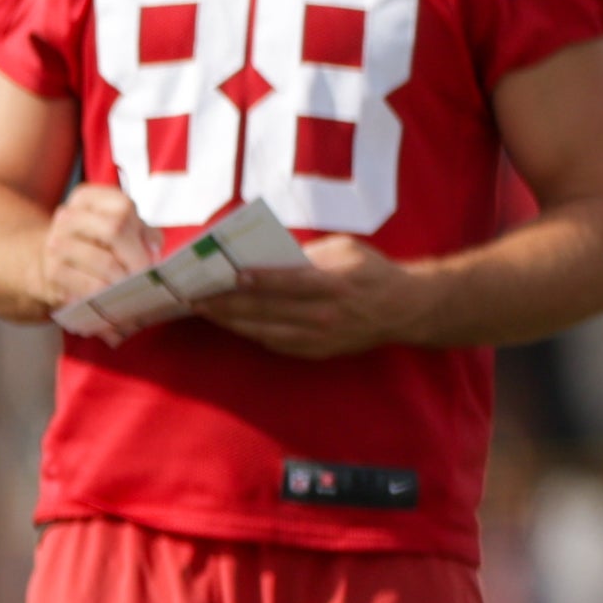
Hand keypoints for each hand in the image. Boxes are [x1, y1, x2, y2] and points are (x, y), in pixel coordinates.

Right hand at [34, 183, 158, 325]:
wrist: (47, 262)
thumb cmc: (93, 245)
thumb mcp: (119, 229)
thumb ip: (143, 235)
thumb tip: (153, 253)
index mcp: (87, 198)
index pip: (124, 208)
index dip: (142, 232)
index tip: (149, 253)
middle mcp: (68, 216)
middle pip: (114, 230)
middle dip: (137, 258)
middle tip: (145, 276)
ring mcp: (57, 244)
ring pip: (105, 262)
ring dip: (125, 280)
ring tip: (131, 291)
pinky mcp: (53, 272)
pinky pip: (91, 287)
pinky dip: (108, 297)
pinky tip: (112, 301)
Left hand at [197, 232, 433, 358]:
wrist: (406, 309)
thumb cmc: (372, 271)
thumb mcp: (345, 250)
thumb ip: (308, 254)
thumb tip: (265, 256)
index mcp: (334, 284)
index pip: (288, 283)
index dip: (257, 280)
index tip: (229, 275)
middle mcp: (325, 314)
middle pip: (268, 311)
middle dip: (228, 305)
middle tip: (196, 298)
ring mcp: (321, 337)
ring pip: (266, 332)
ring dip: (232, 323)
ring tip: (206, 312)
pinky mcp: (317, 351)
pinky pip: (277, 343)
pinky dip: (252, 333)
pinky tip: (232, 324)